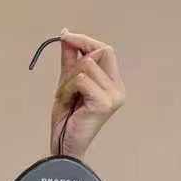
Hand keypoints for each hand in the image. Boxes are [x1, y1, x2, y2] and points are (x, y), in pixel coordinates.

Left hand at [49, 30, 124, 159]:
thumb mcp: (67, 83)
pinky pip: (81, 79)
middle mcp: (118, 89)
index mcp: (113, 83)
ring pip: (87, 65)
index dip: (85, 41)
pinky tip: (68, 103)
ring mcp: (113, 96)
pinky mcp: (104, 103)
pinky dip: (68, 88)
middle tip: (64, 76)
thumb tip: (66, 34)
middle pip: (102, 51)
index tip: (65, 36)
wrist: (63, 146)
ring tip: (66, 98)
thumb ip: (70, 60)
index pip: (105, 50)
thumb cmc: (66, 119)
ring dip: (68, 80)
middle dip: (77, 58)